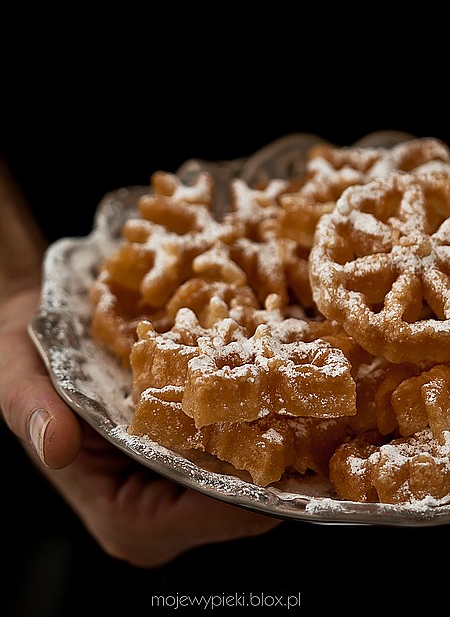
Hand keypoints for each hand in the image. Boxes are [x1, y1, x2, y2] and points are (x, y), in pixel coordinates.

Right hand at [0, 286, 279, 566]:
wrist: (40, 336)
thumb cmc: (28, 367)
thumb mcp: (20, 384)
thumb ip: (35, 415)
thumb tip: (58, 447)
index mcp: (119, 514)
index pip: (194, 521)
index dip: (241, 497)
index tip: (283, 456)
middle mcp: (156, 512)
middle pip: (232, 507)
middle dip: (271, 465)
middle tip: (310, 419)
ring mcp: (178, 488)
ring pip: (242, 480)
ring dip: (272, 441)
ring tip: (303, 402)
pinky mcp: (190, 461)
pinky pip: (235, 453)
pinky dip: (257, 425)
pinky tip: (276, 390)